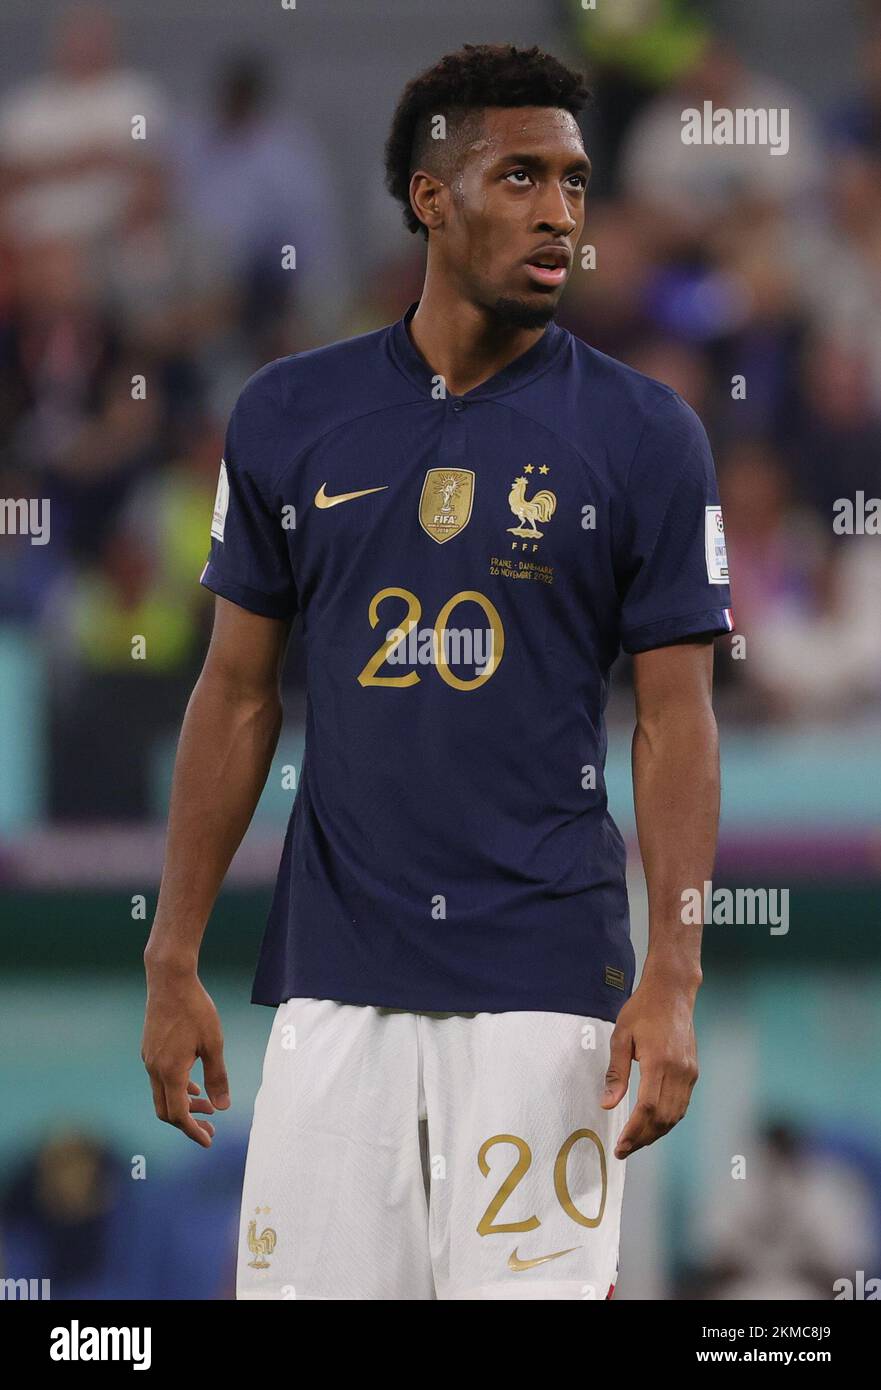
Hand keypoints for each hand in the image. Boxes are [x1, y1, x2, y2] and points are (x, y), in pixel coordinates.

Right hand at [142, 964, 229, 1146]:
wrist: (170, 980)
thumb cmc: (195, 1009)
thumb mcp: (213, 1043)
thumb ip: (218, 1077)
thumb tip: (222, 1107)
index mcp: (170, 1071)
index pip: (178, 1114)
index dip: (193, 1132)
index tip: (208, 1141)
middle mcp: (154, 1069)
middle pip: (166, 1111)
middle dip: (188, 1123)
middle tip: (211, 1129)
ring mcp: (149, 1059)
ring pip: (162, 1095)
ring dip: (184, 1104)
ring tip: (207, 1106)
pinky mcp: (149, 1049)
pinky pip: (160, 1080)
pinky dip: (177, 1088)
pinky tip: (194, 1082)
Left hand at [600, 973, 698, 1158]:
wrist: (672, 992)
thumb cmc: (643, 1010)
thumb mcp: (621, 1037)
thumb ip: (616, 1073)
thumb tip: (607, 1104)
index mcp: (659, 1062)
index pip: (648, 1108)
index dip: (634, 1131)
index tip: (620, 1146)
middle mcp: (679, 1071)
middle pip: (663, 1118)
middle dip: (643, 1138)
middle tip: (624, 1150)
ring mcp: (689, 1072)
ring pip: (675, 1115)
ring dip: (656, 1133)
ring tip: (635, 1142)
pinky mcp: (692, 1072)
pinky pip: (682, 1105)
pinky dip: (667, 1120)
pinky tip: (652, 1124)